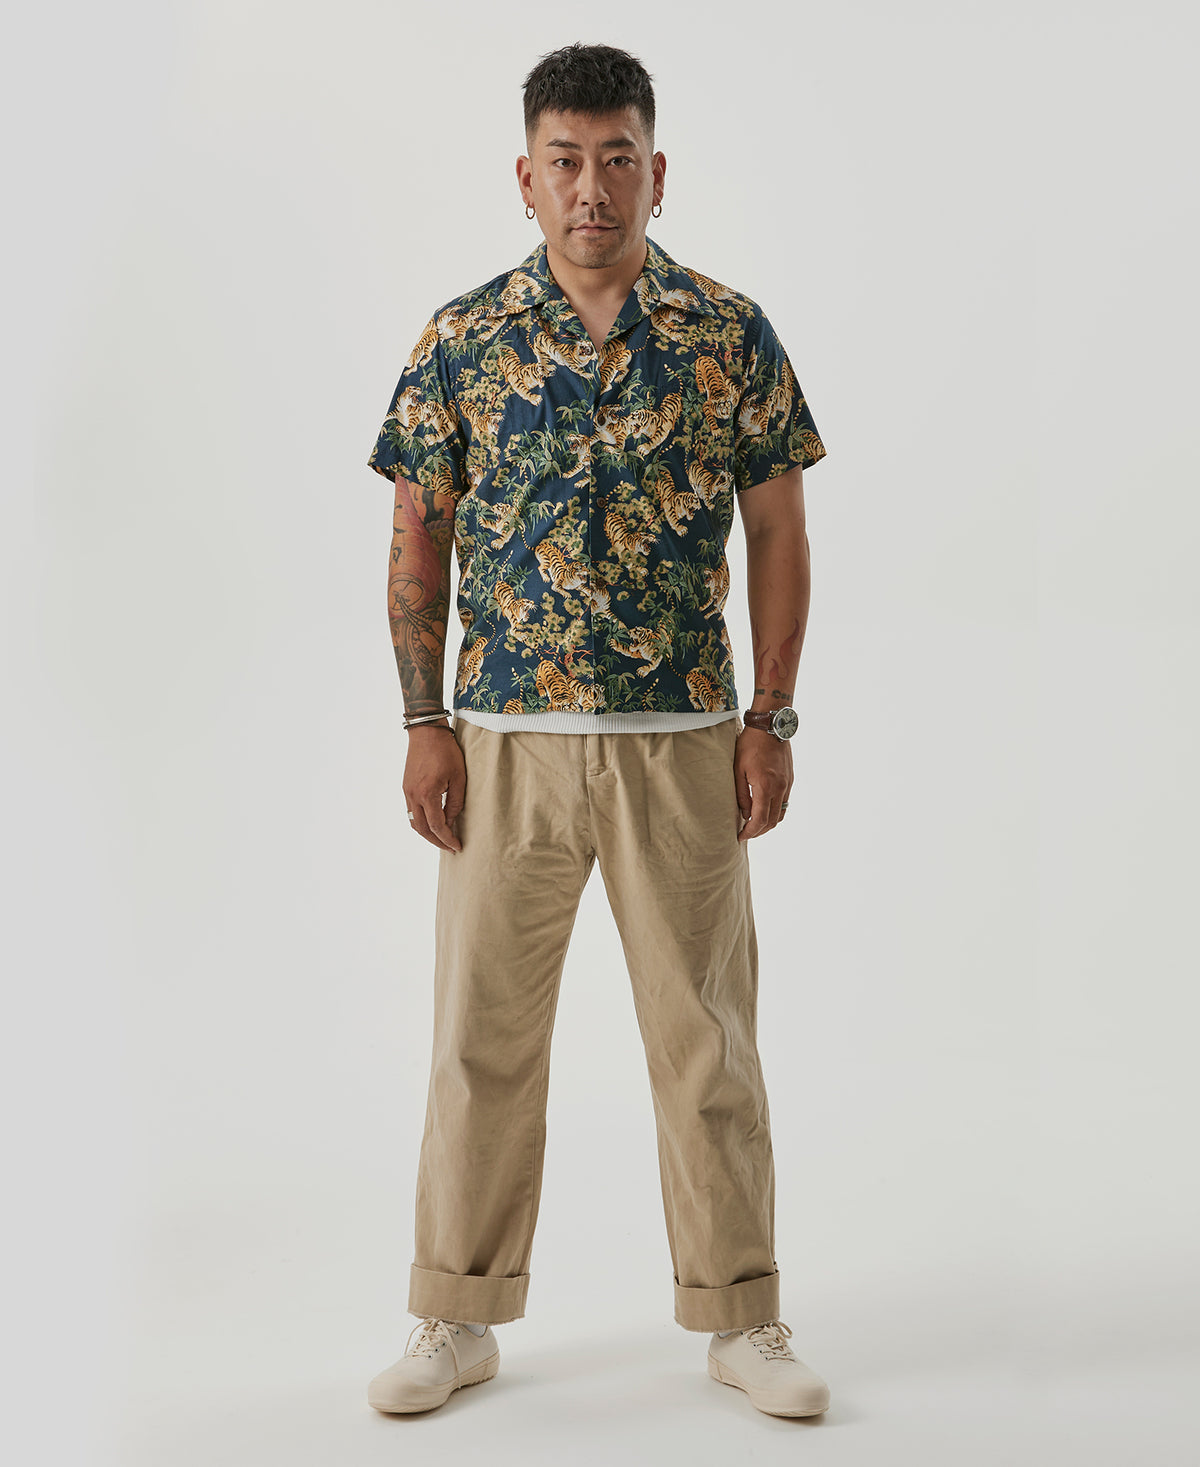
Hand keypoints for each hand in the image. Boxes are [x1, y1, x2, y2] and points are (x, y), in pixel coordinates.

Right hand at [403, 724, 465, 850]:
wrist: (426, 732)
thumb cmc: (446, 752)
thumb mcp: (459, 778)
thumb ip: (455, 803)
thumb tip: (452, 821)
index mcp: (427, 794)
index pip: (437, 826)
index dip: (448, 839)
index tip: (457, 846)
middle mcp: (413, 795)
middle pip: (422, 829)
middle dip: (436, 841)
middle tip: (450, 847)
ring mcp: (407, 791)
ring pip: (414, 822)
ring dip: (427, 833)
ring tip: (442, 838)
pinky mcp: (406, 786)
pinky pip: (411, 811)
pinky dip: (421, 821)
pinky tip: (432, 822)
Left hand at [734, 727, 792, 840]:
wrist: (770, 727)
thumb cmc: (749, 745)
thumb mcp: (738, 770)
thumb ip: (741, 795)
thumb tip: (745, 814)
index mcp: (765, 787)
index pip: (759, 819)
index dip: (750, 832)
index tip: (740, 836)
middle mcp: (780, 788)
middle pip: (772, 821)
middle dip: (759, 831)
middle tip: (746, 833)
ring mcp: (787, 784)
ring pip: (780, 814)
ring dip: (768, 823)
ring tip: (754, 823)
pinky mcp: (790, 779)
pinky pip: (784, 802)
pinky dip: (775, 811)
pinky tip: (764, 809)